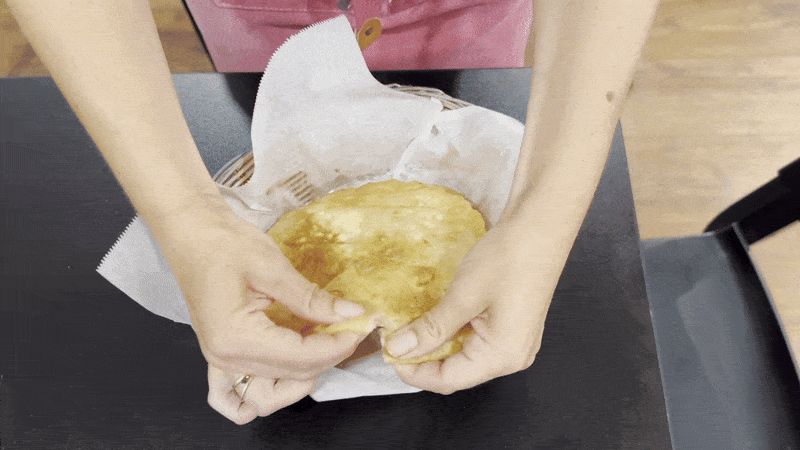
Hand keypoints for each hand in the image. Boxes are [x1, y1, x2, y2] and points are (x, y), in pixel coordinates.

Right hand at [155, 200, 367, 422]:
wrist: (191, 234)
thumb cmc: (223, 244)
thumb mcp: (272, 267)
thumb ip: (312, 298)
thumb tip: (350, 314)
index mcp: (235, 337)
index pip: (300, 358)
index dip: (337, 346)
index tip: (359, 327)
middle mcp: (226, 357)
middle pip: (291, 375)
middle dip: (328, 356)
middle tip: (349, 328)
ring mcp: (221, 360)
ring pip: (271, 391)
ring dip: (303, 376)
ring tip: (324, 344)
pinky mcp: (223, 353)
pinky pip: (241, 391)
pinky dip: (266, 391)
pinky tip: (288, 374)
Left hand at [385, 221, 556, 393]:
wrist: (540, 225)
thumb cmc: (510, 258)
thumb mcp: (463, 295)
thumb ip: (431, 328)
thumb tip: (400, 348)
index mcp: (503, 356)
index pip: (448, 379)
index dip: (413, 371)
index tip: (388, 352)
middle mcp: (511, 355)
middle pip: (457, 370)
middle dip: (423, 357)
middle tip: (394, 337)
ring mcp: (513, 339)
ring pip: (463, 354)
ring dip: (435, 343)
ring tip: (408, 326)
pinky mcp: (509, 323)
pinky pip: (474, 338)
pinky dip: (450, 331)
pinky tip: (431, 316)